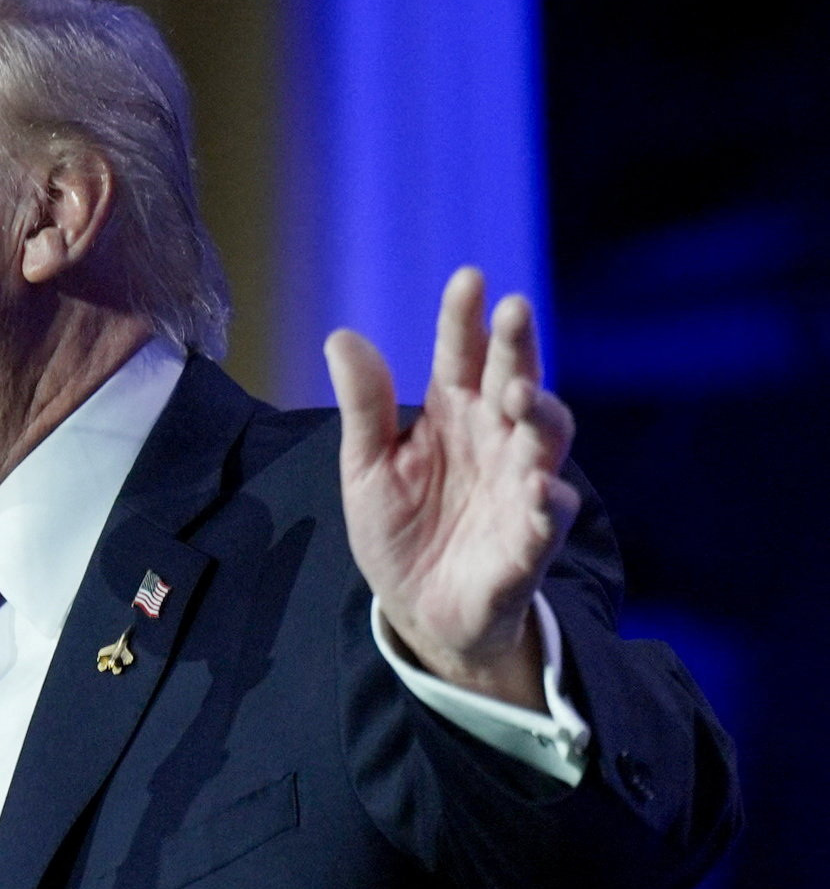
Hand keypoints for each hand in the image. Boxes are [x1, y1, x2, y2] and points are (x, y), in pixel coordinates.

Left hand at [325, 268, 578, 709]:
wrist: (419, 609)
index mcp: (452, 414)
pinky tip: (539, 487)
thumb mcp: (367, 466)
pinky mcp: (529, 541)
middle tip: (514, 310)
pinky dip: (547, 501)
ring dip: (540, 414)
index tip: (469, 278)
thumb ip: (363, 407)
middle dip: (517, 347)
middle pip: (514, 382)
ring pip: (545, 439)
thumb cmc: (401, 527)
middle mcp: (494, 440)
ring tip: (521, 396)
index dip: (464, 319)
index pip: (461, 355)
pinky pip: (547, 516)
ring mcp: (518, 487)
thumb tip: (340, 336)